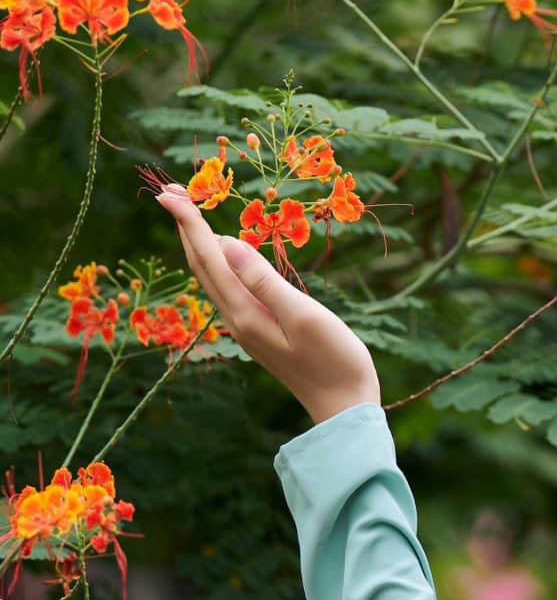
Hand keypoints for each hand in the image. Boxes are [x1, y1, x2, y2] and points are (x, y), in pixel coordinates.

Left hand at [154, 184, 382, 426]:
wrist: (343, 407)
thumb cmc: (334, 360)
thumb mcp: (304, 316)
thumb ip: (265, 281)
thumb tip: (227, 244)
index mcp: (244, 312)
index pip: (210, 258)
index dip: (190, 223)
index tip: (170, 193)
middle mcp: (237, 318)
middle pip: (202, 266)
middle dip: (185, 228)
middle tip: (171, 193)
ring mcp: (246, 325)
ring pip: (211, 277)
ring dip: (198, 243)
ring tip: (190, 213)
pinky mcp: (258, 329)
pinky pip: (227, 287)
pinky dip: (217, 261)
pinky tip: (223, 252)